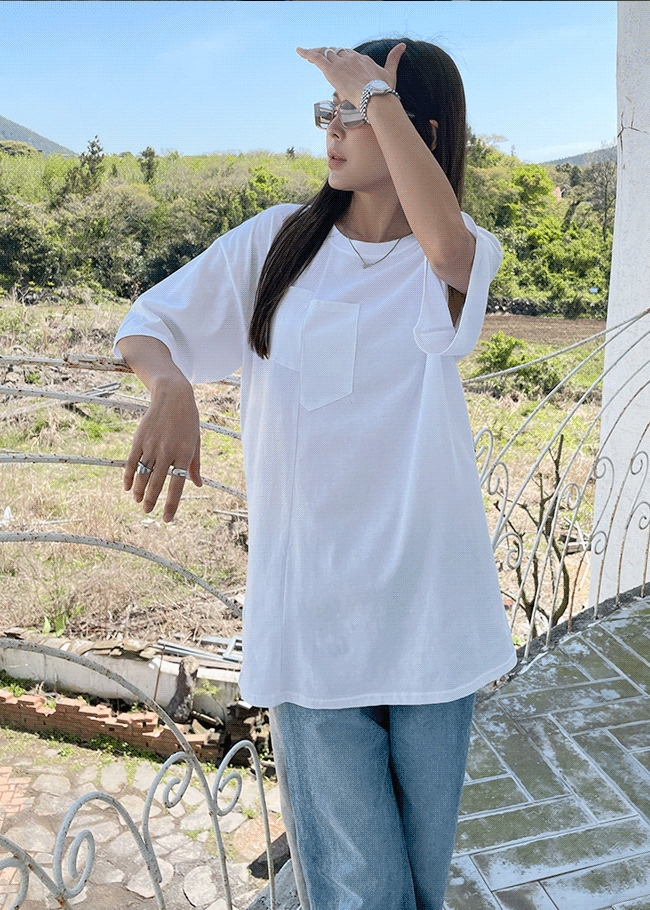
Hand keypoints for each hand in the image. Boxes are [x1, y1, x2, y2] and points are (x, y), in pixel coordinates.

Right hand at [124, 378, 201, 522]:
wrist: (173, 397)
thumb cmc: (188, 421)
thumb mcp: (196, 442)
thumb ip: (195, 465)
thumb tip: (197, 485)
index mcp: (184, 455)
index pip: (177, 486)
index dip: (171, 505)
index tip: (166, 519)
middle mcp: (167, 452)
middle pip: (157, 483)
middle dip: (151, 501)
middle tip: (147, 511)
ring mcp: (152, 446)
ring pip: (143, 475)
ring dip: (139, 491)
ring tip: (138, 501)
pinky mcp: (139, 440)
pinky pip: (132, 463)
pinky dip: (128, 476)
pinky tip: (127, 487)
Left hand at [296, 44, 405, 109]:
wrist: (375, 97)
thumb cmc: (383, 89)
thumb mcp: (390, 72)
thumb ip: (394, 59)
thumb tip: (403, 45)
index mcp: (362, 58)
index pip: (349, 55)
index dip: (343, 59)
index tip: (340, 64)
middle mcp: (350, 57)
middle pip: (336, 54)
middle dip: (330, 57)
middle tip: (322, 60)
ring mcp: (340, 63)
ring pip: (326, 55)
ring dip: (318, 55)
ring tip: (308, 55)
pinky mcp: (331, 70)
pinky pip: (316, 58)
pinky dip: (307, 53)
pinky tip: (299, 50)